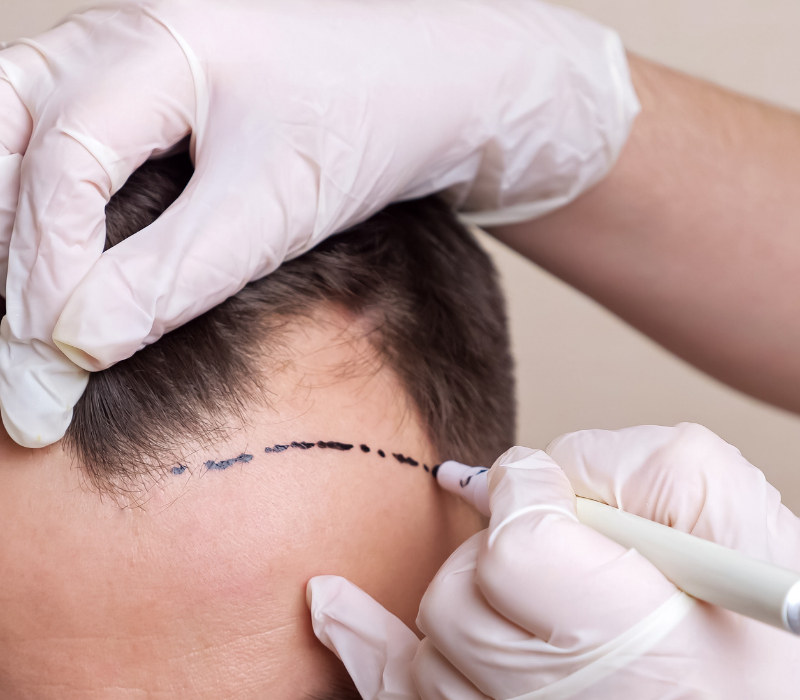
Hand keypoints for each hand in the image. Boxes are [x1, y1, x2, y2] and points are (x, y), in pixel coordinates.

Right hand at [0, 0, 636, 446]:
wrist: (423, 90)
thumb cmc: (366, 128)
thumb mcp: (275, 208)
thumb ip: (175, 273)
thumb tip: (76, 345)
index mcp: (157, 48)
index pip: (62, 167)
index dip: (46, 270)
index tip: (54, 360)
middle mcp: (120, 41)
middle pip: (5, 138)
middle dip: (5, 249)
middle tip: (14, 350)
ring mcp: (123, 62)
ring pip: (16, 138)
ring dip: (10, 230)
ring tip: (26, 322)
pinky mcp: (139, 97)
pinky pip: (58, 148)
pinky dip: (43, 215)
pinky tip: (60, 277)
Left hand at [307, 423, 799, 698]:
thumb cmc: (763, 636)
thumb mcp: (741, 527)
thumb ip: (647, 469)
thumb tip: (545, 471)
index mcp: (637, 652)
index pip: (518, 548)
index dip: (528, 495)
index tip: (548, 490)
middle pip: (458, 598)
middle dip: (496, 549)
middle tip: (552, 547)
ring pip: (429, 643)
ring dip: (464, 597)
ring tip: (519, 591)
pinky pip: (396, 695)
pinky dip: (361, 644)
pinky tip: (331, 606)